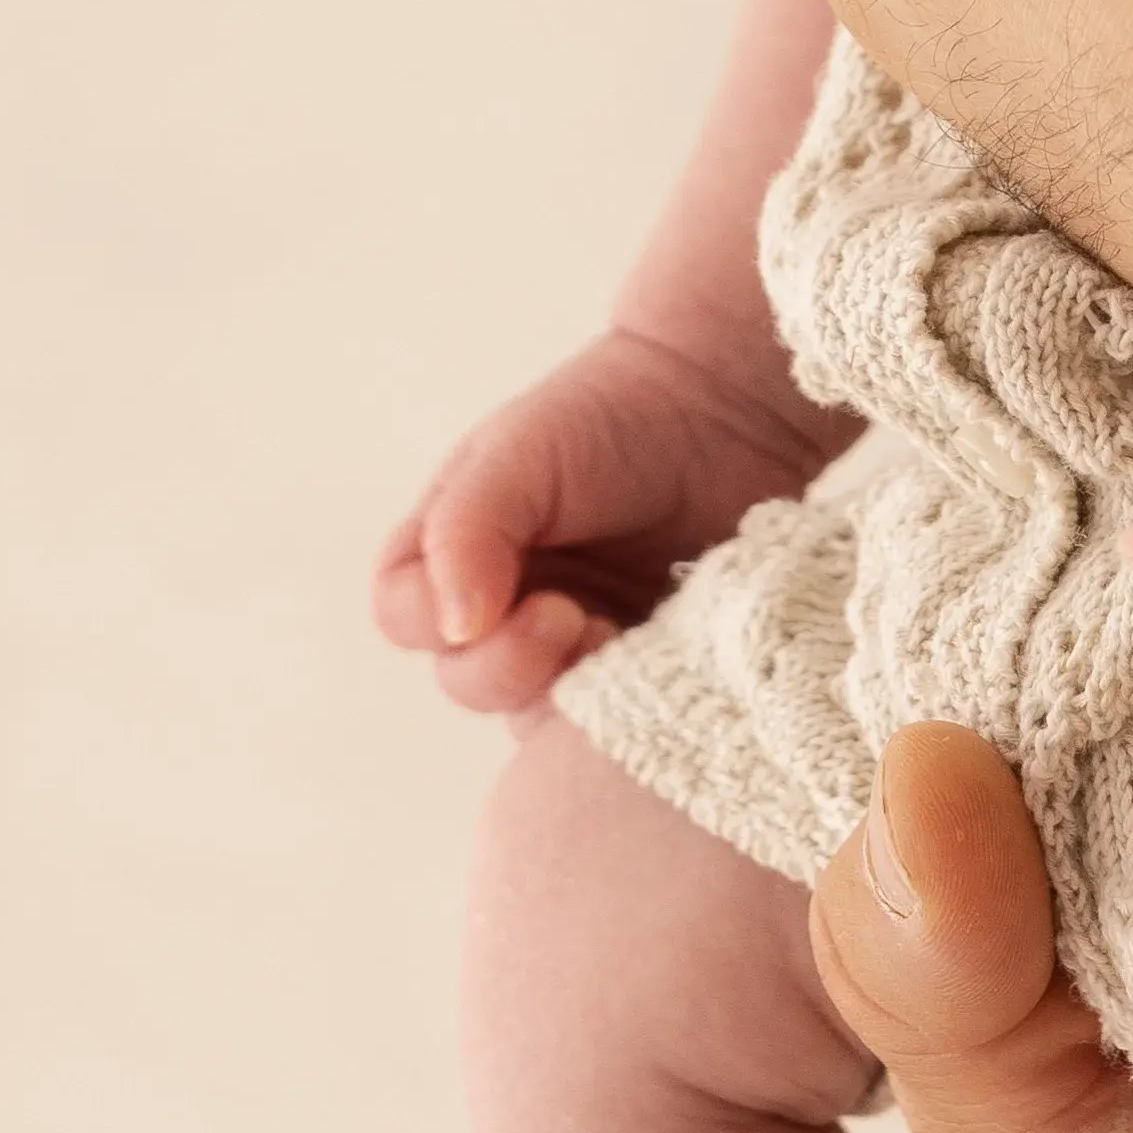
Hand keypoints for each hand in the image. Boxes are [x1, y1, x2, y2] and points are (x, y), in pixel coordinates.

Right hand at [369, 319, 832, 720]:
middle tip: (573, 619)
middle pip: (464, 678)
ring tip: (620, 640)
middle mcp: (502, 604)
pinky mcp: (635, 669)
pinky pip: (606, 720)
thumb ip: (468, 529)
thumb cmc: (612, 418)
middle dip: (508, 665)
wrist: (728, 411)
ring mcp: (569, 644)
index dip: (440, 618)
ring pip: (531, 714)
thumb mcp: (521, 453)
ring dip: (565, 695)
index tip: (515, 590)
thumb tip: (454, 629)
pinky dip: (621, 706)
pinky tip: (658, 666)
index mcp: (455, 546)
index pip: (404, 613)